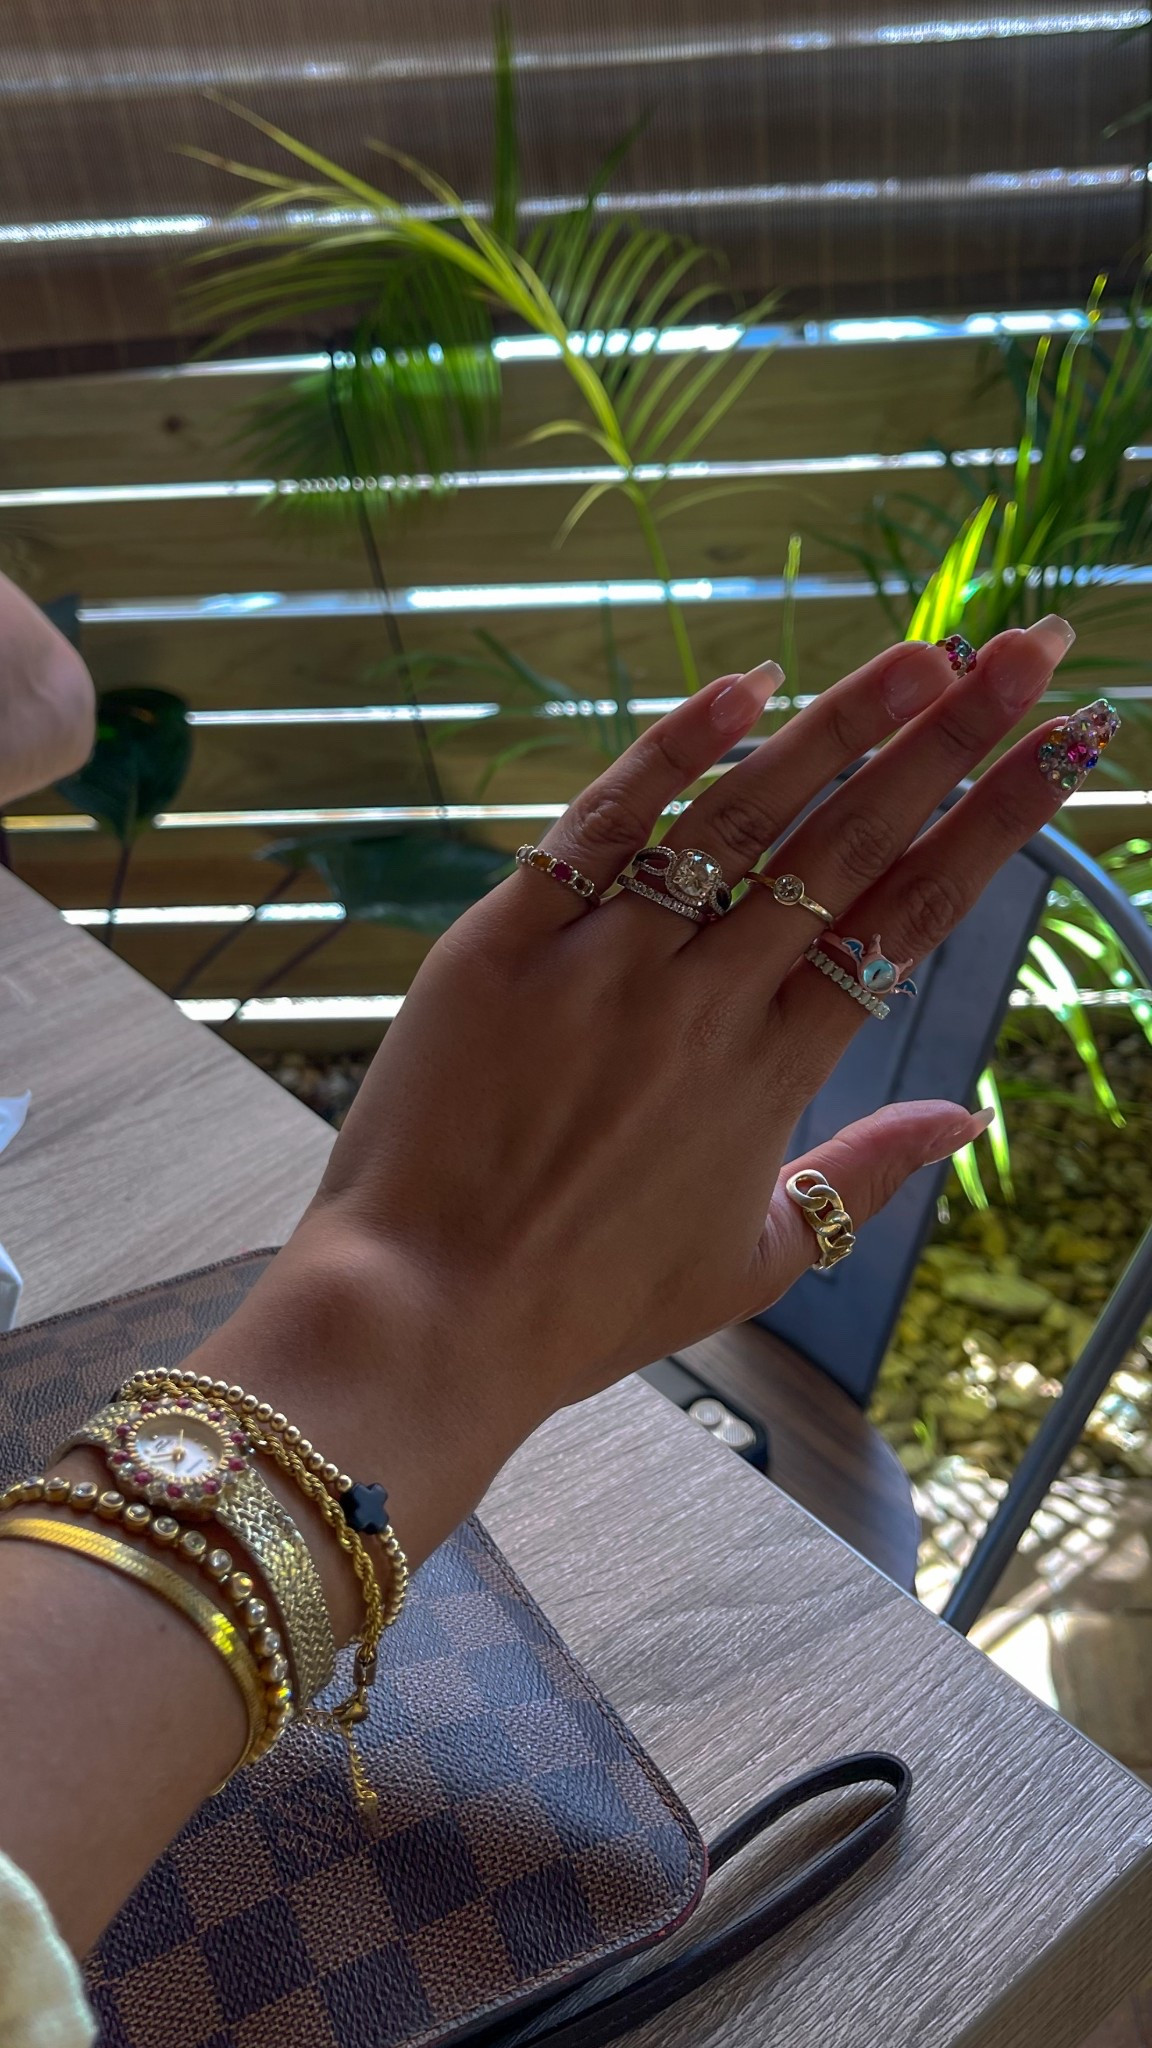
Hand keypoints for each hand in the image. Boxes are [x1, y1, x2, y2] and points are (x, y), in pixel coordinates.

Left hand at [196, 616, 1094, 1569]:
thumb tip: (967, 1119)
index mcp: (774, 1074)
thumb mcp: (755, 1258)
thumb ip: (865, 1173)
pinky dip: (669, 752)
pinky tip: (745, 684)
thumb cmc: (587, 1305)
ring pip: (740, 819)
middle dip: (952, 743)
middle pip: (850, 847)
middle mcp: (705, 1005)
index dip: (995, 824)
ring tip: (924, 653)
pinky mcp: (505, 943)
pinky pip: (598, 828)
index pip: (909, 921)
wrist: (428, 1314)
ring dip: (839, 726)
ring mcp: (604, 967)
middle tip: (1028, 653)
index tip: (1063, 749)